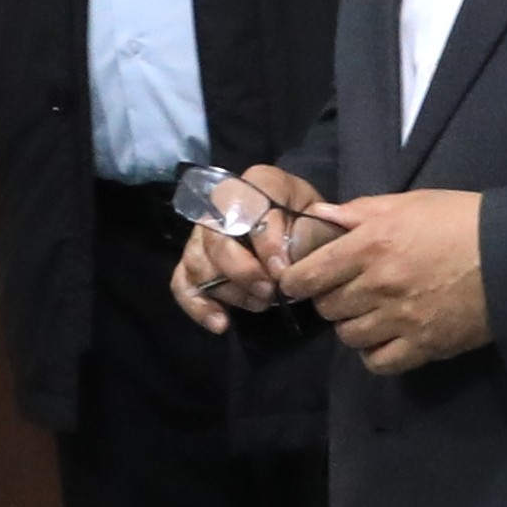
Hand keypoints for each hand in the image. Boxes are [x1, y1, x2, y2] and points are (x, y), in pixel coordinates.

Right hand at [174, 164, 323, 326]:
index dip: (264, 241)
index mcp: (259, 183)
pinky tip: (221, 323)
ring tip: (261, 303)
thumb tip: (287, 256)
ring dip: (230, 291)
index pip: (247, 207)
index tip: (283, 270)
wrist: (306, 237)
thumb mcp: (324, 221)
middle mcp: (222, 204)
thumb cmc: (313, 226)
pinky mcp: (194, 262)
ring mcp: (203, 235)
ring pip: (199, 263)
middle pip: (216, 238)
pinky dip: (198, 306)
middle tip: (270, 292)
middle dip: (243, 271)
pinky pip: (182, 283)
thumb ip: (311, 233)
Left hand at [290, 187, 493, 373]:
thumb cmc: (460, 219)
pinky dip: (375, 354)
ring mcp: (401, 320)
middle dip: (330, 299)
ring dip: (352, 325)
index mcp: (370, 245)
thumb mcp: (408, 203)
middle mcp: (379, 286)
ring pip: (349, 336)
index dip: (296, 280)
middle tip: (346, 290)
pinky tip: (383, 338)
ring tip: (368, 313)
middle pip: (328, 307)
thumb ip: (359, 212)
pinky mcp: (424, 346)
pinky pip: (379, 362)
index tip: (298, 281)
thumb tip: (319, 217)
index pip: (308, 275)